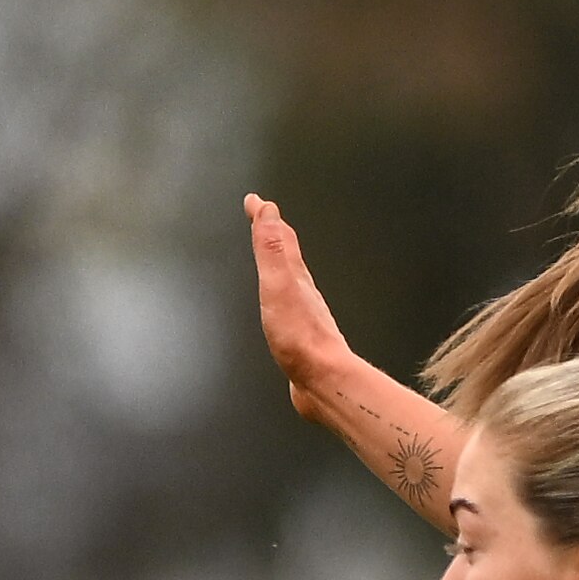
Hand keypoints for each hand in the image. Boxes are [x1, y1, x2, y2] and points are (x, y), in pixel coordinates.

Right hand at [247, 193, 356, 409]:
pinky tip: (282, 299)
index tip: (255, 201)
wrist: (323, 378)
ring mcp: (303, 310)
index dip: (265, 215)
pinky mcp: (300, 332)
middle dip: (274, 231)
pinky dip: (282, 289)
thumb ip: (271, 249)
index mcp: (295, 275)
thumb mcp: (278, 286)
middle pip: (288, 252)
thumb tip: (268, 211)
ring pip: (291, 275)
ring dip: (281, 259)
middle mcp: (302, 289)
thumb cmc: (300, 338)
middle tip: (263, 217)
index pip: (279, 235)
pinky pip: (289, 301)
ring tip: (273, 250)